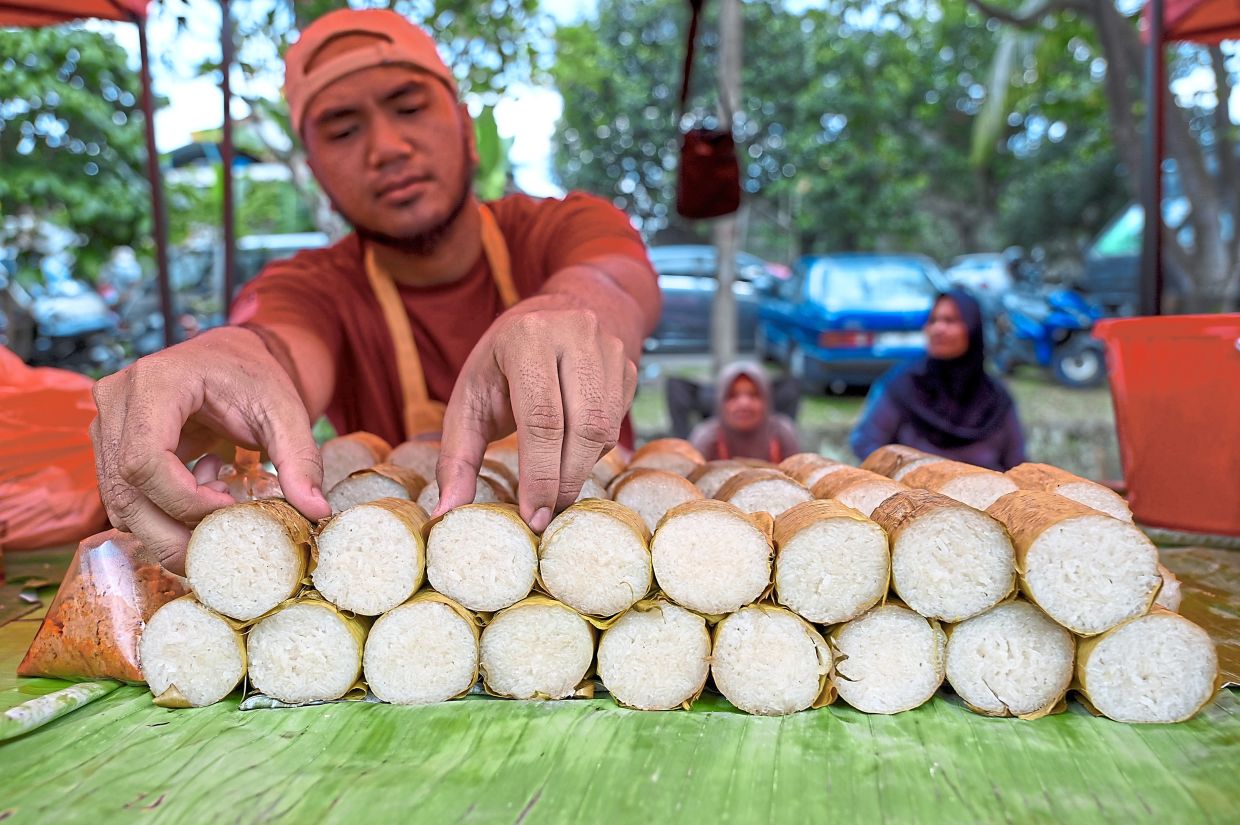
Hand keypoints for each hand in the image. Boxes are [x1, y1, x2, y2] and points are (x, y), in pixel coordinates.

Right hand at [90, 327, 330, 573]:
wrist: (231, 358)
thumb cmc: (255, 377)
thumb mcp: (285, 412)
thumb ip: (300, 459)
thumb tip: (316, 512)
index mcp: (156, 382)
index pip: (146, 460)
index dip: (184, 499)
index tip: (228, 508)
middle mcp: (117, 401)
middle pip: (126, 490)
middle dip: (173, 532)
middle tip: (221, 544)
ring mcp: (106, 424)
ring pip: (121, 504)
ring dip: (169, 527)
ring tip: (221, 506)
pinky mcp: (109, 447)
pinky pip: (125, 500)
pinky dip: (163, 516)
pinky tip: (204, 491)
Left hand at [434, 297, 637, 531]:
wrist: (555, 315)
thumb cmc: (503, 365)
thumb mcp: (470, 399)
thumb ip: (456, 456)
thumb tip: (445, 512)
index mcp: (527, 336)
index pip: (542, 417)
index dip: (540, 473)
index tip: (532, 514)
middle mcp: (574, 334)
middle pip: (583, 425)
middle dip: (564, 479)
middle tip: (547, 513)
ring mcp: (609, 349)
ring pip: (605, 428)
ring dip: (581, 469)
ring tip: (556, 490)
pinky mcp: (629, 367)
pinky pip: (617, 424)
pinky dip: (594, 452)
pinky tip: (570, 456)